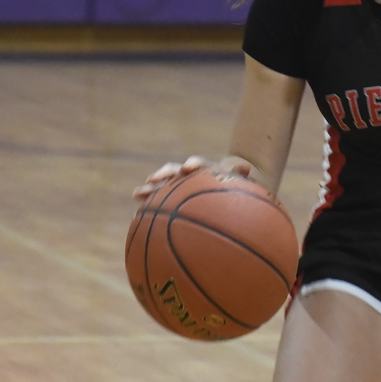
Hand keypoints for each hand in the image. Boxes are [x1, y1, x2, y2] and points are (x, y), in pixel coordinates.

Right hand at [133, 154, 252, 200]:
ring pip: (161, 186)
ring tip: (137, 194)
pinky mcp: (170, 198)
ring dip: (150, 189)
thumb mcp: (236, 182)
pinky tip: (135, 217)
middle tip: (152, 179)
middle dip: (163, 175)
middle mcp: (188, 174)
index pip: (198, 164)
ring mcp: (177, 185)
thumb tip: (244, 166)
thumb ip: (237, 174)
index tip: (188, 168)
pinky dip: (148, 208)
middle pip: (173, 172)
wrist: (222, 187)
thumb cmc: (231, 187)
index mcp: (205, 169)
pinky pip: (157, 203)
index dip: (193, 165)